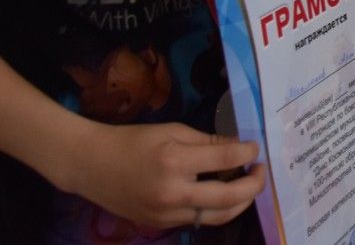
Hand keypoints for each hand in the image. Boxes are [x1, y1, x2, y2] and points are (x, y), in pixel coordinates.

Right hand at [70, 122, 264, 229]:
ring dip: (240, 202)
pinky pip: (198, 220)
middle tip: (261, 172)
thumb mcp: (173, 131)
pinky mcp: (159, 225)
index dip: (248, 152)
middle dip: (253, 185)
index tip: (256, 148)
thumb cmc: (132, 141)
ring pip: (217, 216)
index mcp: (174, 162)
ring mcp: (165, 214)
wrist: (90, 165)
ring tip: (247, 185)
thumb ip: (208, 141)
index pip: (225, 158)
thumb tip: (239, 148)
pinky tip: (221, 193)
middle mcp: (172, 193)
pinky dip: (215, 208)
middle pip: (228, 198)